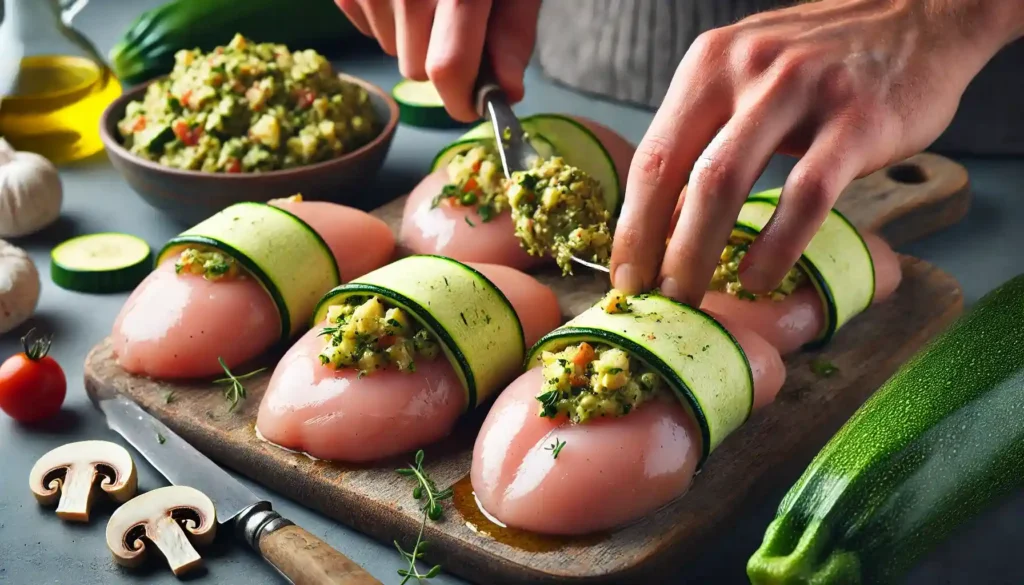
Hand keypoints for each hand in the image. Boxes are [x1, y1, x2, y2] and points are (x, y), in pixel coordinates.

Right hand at [335, 0, 541, 120]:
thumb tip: (506, 90)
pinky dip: (388, 16)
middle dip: (443, 58)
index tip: (477, 104)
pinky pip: (366, 25)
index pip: (446, 67)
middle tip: (461, 22)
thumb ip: (513, 30)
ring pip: (389, 49)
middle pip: (417, 66)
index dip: (464, 99)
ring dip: (413, 36)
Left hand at [610, 0, 1023, 304]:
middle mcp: (746, 69)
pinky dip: (777, 243)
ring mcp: (801, 90)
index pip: (651, 154)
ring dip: (699, 252)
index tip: (623, 274)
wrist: (924, 16)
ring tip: (692, 298)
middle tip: (651, 298)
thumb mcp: (750, 78)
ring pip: (725, 183)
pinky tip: (760, 276)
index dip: (630, 223)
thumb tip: (664, 218)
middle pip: (676, 174)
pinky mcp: (857, 119)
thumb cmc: (825, 62)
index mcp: (710, 63)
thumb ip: (709, 136)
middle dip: (656, 248)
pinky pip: (805, 194)